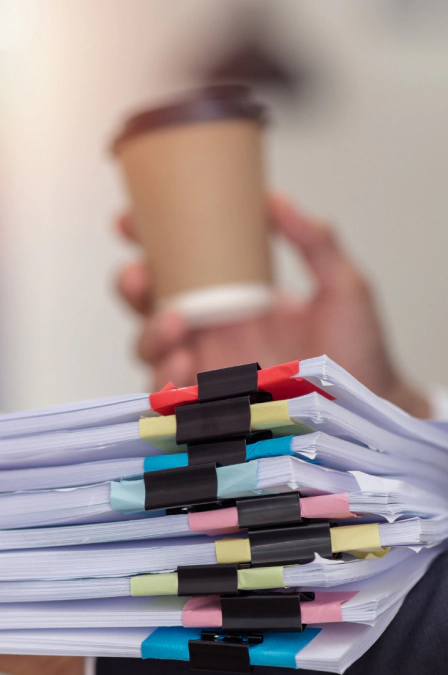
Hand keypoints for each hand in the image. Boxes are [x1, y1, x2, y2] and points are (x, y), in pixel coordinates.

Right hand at [116, 193, 428, 416]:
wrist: (370, 405)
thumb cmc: (359, 352)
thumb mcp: (343, 287)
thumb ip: (316, 242)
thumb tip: (277, 199)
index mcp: (233, 300)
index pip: (178, 267)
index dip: (147, 242)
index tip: (130, 220)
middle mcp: (214, 334)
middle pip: (148, 306)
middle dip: (132, 286)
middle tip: (142, 275)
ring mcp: (211, 371)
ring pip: (151, 350)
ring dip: (150, 333)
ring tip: (177, 325)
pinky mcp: (213, 409)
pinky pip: (169, 398)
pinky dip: (164, 382)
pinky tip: (185, 369)